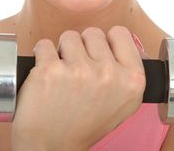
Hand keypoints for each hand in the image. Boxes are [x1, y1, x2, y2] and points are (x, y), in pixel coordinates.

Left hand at [10, 26, 146, 150]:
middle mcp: (109, 74)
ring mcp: (79, 71)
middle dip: (83, 47)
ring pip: (69, 36)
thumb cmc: (84, 124)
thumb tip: (123, 40)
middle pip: (93, 33)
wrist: (51, 146)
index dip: (106, 42)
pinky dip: (40, 56)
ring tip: (62, 76)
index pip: (120, 33)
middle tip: (78, 72)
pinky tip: (45, 77)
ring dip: (61, 51)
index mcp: (133, 81)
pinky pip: (44, 45)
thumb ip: (125, 71)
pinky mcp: (50, 70)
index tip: (98, 55)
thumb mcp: (122, 102)